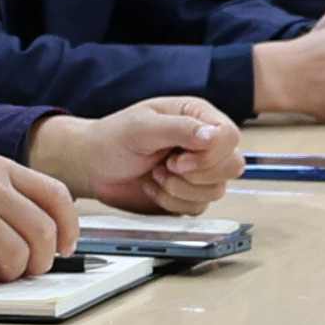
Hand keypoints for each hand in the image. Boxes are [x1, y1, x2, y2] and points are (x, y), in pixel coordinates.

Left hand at [33, 100, 240, 213]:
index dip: (210, 154)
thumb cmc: (112, 139)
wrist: (92, 166)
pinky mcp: (189, 194)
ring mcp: (198, 171)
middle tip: (166, 166)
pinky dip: (172, 202)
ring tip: (155, 175)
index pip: (230, 136)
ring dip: (180, 189)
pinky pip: (198, 208)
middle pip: (232, 165)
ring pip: (217, 190)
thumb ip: (180, 129)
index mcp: (197, 116)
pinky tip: (153, 186)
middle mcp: (203, 143)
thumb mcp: (142, 127)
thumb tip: (213, 136)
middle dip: (196, 175)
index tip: (177, 159)